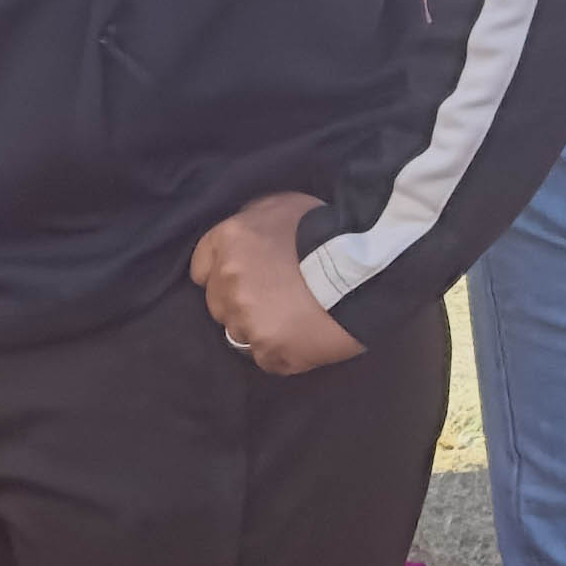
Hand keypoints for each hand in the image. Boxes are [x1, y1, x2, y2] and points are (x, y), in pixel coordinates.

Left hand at [192, 191, 368, 373]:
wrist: (365, 267)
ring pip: (240, 334)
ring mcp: (247, 320)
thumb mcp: (281, 206)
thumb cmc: (326, 229)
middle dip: (240, 304)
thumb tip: (248, 236)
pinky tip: (303, 342)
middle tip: (275, 301)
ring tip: (292, 323)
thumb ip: (253, 221)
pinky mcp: (271, 350)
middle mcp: (227, 282)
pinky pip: (267, 360)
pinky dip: (282, 354)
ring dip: (260, 330)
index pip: (201, 269)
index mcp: (227, 241)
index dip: (221, 276)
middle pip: (218, 305)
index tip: (244, 281)